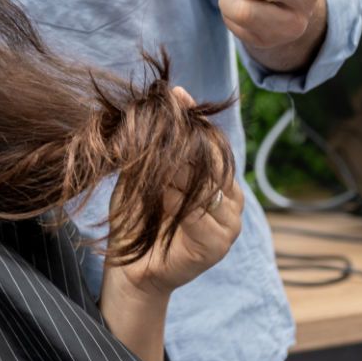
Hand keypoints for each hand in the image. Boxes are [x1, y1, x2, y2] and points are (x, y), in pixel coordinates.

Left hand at [105, 93, 244, 297]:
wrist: (129, 268)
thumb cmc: (137, 217)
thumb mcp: (146, 172)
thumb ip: (161, 141)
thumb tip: (176, 93)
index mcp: (220, 180)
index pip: (214, 143)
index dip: (194, 122)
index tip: (174, 99)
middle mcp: (232, 200)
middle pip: (213, 162)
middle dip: (183, 145)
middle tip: (155, 130)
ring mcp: (230, 223)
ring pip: (205, 185)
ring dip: (174, 174)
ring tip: (150, 167)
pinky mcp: (219, 244)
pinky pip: (197, 212)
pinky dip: (174, 200)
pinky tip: (158, 194)